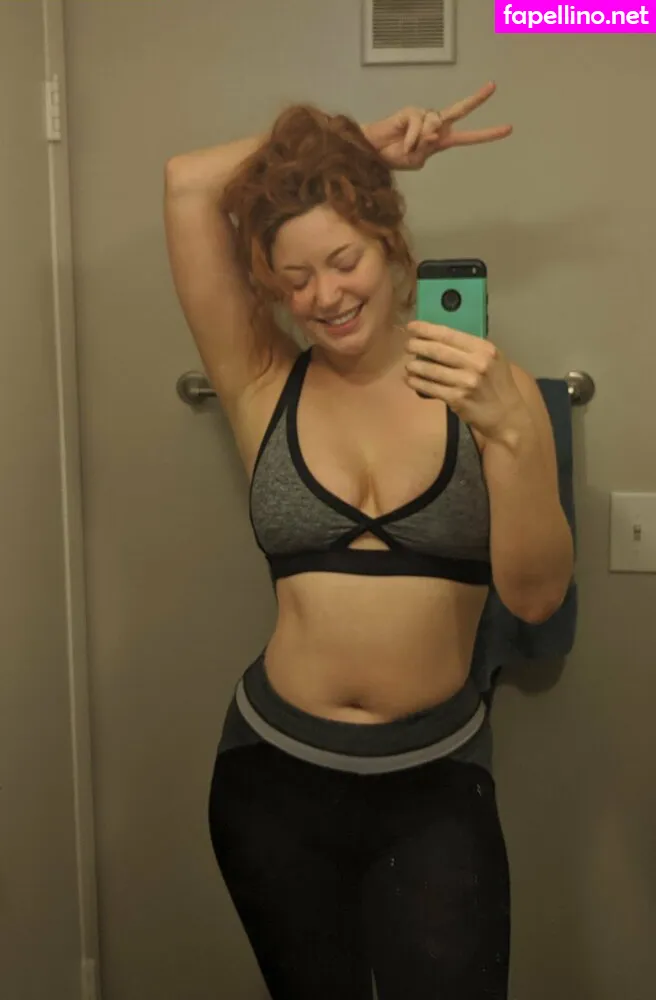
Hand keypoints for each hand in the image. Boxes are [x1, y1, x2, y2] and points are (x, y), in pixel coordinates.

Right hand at [363, 82, 511, 171]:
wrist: (372, 152)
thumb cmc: (393, 157)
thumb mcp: (415, 160)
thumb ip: (428, 149)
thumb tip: (434, 133)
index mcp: (442, 140)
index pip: (468, 136)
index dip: (487, 134)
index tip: (508, 129)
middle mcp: (436, 125)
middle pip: (460, 110)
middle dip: (477, 99)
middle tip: (493, 86)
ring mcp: (424, 117)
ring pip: (435, 123)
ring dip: (422, 138)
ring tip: (408, 147)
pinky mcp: (411, 111)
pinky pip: (419, 124)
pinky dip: (412, 137)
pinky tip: (403, 143)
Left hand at [405, 322, 528, 442]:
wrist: (506, 415)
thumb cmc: (496, 385)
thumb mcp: (492, 359)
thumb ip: (469, 349)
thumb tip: (437, 338)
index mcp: (484, 349)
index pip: (450, 334)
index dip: (427, 329)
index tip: (412, 326)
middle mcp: (476, 363)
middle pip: (438, 350)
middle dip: (417, 345)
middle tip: (407, 345)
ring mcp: (466, 382)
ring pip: (431, 370)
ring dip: (415, 366)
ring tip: (409, 365)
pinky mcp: (457, 399)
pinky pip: (431, 388)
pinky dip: (417, 383)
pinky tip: (411, 380)